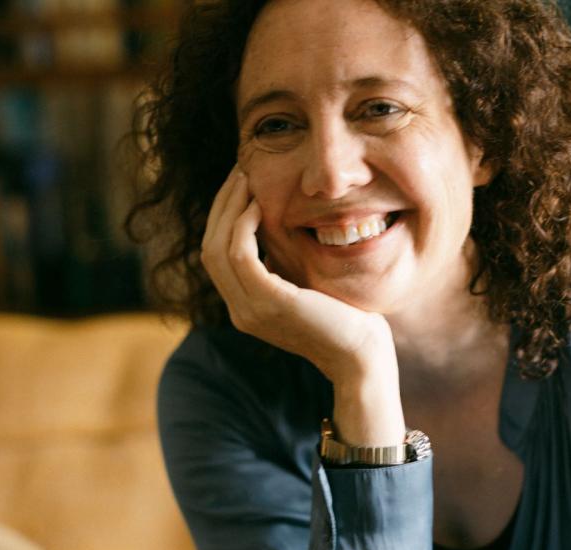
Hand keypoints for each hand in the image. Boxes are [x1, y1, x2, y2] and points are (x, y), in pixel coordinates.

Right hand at [200, 166, 404, 445]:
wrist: (361, 356)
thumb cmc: (344, 320)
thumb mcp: (304, 289)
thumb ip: (282, 268)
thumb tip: (273, 233)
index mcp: (245, 308)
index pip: (216, 256)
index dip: (222, 218)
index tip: (240, 186)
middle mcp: (239, 311)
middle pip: (209, 248)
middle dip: (221, 205)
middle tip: (239, 172)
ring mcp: (250, 309)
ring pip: (217, 248)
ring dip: (229, 208)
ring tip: (246, 179)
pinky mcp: (268, 302)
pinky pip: (240, 254)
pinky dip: (244, 225)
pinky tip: (260, 206)